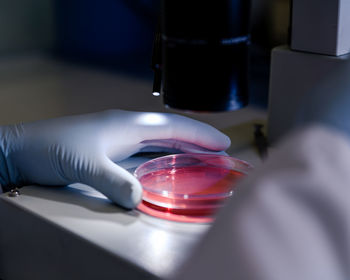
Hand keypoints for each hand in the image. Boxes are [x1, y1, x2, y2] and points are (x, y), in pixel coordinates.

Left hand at [0, 110, 229, 207]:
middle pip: (172, 130)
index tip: (222, 143)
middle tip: (221, 151)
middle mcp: (128, 128)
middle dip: (197, 139)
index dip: (199, 134)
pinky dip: (165, 156)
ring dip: (183, 147)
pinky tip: (171, 164)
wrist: (23, 148)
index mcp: (127, 125)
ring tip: (204, 156)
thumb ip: (113, 181)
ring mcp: (121, 138)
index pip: (172, 127)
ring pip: (161, 140)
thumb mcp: (85, 165)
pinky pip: (148, 151)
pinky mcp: (113, 149)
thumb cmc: (53, 149)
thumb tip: (139, 199)